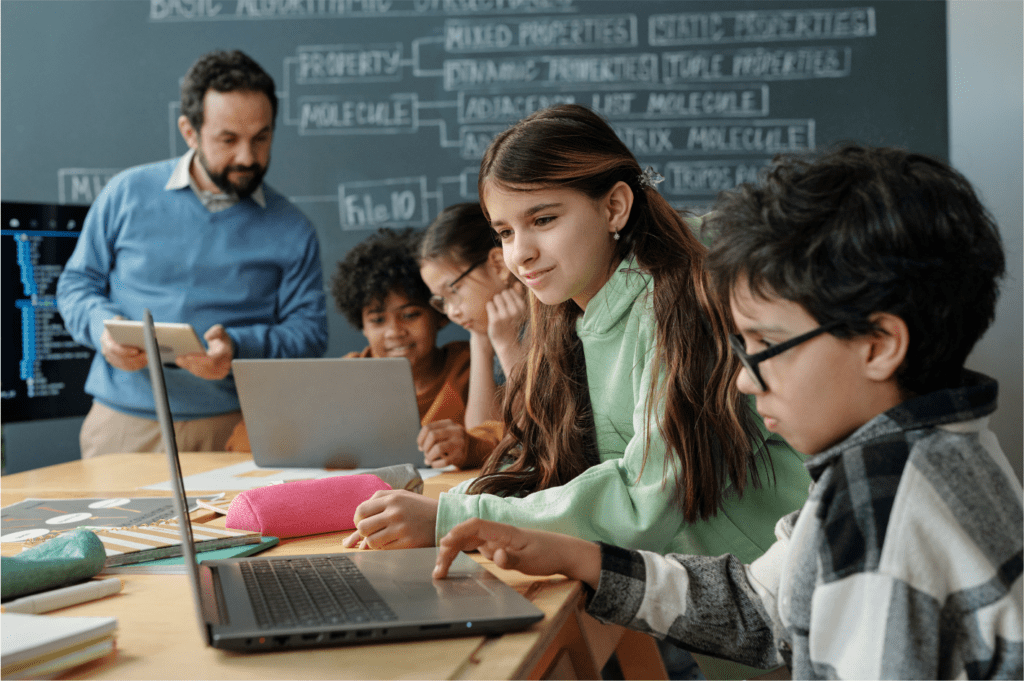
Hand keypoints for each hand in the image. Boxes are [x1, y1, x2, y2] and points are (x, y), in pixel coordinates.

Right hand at [100, 316, 147, 371]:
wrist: (115, 330)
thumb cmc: (119, 324)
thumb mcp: (119, 320)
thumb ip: (124, 324)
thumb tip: (138, 329)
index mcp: (105, 340)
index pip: (113, 349)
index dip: (125, 351)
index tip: (136, 351)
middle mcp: (106, 351)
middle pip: (121, 359)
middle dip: (135, 358)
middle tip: (148, 355)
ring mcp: (111, 359)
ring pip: (125, 365)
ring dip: (139, 362)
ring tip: (150, 357)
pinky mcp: (118, 363)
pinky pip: (128, 367)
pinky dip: (138, 365)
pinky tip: (147, 361)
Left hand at [176, 324, 233, 379]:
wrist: (226, 348)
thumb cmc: (221, 339)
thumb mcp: (221, 331)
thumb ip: (216, 331)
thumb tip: (207, 337)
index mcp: (226, 355)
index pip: (212, 360)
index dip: (199, 359)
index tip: (188, 356)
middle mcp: (224, 366)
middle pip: (205, 368)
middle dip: (191, 363)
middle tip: (178, 358)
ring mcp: (219, 373)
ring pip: (201, 372)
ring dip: (189, 366)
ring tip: (179, 360)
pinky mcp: (213, 375)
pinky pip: (200, 373)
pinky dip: (191, 368)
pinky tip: (183, 363)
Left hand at [341, 489, 438, 549]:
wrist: (444, 518)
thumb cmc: (418, 507)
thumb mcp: (401, 495)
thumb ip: (378, 501)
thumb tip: (357, 519)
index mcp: (392, 498)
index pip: (361, 510)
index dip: (357, 519)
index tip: (362, 523)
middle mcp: (395, 512)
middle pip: (362, 527)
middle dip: (363, 533)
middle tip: (371, 533)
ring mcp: (401, 528)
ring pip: (371, 541)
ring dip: (374, 542)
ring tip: (382, 538)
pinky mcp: (408, 542)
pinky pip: (385, 550)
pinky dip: (385, 548)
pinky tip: (394, 542)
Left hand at [417, 420, 469, 467]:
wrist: (473, 449)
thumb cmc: (453, 441)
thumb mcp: (445, 432)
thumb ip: (432, 436)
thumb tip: (420, 447)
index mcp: (449, 423)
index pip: (428, 427)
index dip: (420, 438)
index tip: (420, 445)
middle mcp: (455, 431)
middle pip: (432, 436)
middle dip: (425, 446)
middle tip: (425, 452)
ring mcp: (459, 443)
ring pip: (437, 448)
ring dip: (429, 456)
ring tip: (429, 459)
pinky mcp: (460, 455)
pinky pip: (444, 461)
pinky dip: (435, 464)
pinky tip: (434, 464)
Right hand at [432, 518, 601, 586]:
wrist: (563, 552)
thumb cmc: (548, 554)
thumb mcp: (531, 561)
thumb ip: (512, 559)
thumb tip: (496, 556)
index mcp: (504, 531)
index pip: (475, 525)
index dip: (457, 532)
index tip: (444, 544)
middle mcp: (497, 532)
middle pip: (466, 533)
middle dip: (448, 547)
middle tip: (438, 570)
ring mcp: (495, 539)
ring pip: (466, 540)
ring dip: (451, 551)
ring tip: (440, 570)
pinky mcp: (496, 546)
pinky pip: (472, 546)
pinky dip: (459, 553)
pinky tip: (451, 562)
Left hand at [485, 287, 526, 356]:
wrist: (506, 343)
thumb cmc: (511, 324)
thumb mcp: (518, 311)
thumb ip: (518, 296)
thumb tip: (517, 283)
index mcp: (522, 307)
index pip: (510, 291)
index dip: (506, 298)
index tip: (508, 308)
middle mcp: (515, 310)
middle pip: (502, 293)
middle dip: (500, 300)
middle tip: (502, 311)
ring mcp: (505, 315)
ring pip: (495, 297)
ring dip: (494, 304)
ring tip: (498, 313)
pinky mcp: (495, 319)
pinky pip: (489, 304)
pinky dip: (489, 309)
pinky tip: (493, 316)